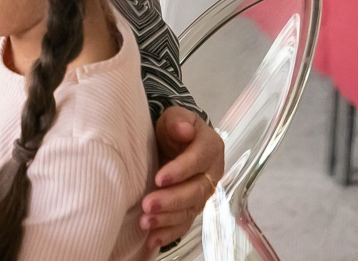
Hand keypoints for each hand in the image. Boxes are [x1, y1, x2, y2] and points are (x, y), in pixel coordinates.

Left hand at [141, 106, 225, 249]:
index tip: (159, 178)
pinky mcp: (191, 207)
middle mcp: (211, 173)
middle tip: (148, 205)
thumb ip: (178, 121)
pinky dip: (169, 233)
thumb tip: (184, 129)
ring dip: (168, 219)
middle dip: (171, 200)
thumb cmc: (173, 128)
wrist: (173, 140)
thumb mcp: (174, 117)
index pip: (198, 160)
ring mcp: (202, 193)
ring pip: (189, 210)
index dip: (181, 170)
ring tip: (146, 222)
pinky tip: (153, 239)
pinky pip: (184, 223)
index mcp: (210, 148)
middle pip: (195, 191)